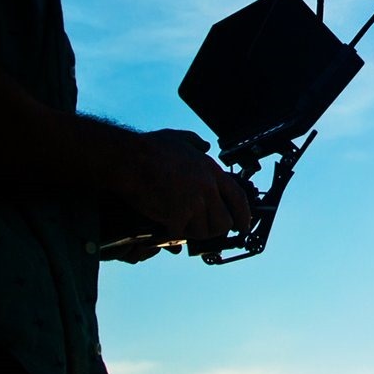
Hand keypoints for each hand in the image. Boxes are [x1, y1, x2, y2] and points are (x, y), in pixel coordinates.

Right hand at [108, 129, 255, 244]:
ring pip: (203, 232)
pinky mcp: (176, 217)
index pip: (238, 198)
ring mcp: (192, 204)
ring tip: (182, 223)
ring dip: (192, 231)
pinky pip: (180, 234)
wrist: (129, 159)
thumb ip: (197, 143)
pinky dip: (172, 233)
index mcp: (211, 171)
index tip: (243, 225)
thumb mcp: (180, 139)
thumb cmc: (150, 148)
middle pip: (224, 222)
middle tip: (204, 227)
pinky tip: (165, 226)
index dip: (244, 215)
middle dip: (215, 228)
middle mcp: (206, 189)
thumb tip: (206, 146)